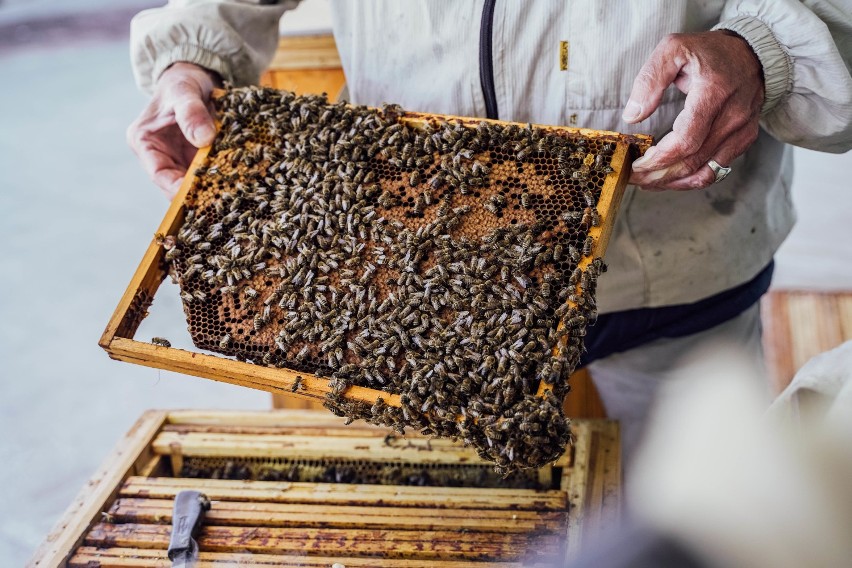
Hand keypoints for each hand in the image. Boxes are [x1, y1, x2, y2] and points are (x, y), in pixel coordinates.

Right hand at [127, 62, 219, 197]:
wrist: (196, 78)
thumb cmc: (182, 81)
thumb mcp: (184, 91)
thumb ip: (191, 112)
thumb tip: (204, 138)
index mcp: (144, 142)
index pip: (158, 173)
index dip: (175, 188)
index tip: (196, 194)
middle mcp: (160, 156)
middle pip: (176, 184)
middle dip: (197, 193)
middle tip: (221, 200)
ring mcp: (180, 160)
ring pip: (195, 184)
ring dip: (213, 189)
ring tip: (232, 194)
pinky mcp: (198, 160)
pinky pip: (210, 175)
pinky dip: (223, 178)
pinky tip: (239, 183)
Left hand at [624, 31, 763, 190]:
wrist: (753, 52)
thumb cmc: (709, 51)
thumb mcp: (673, 49)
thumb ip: (650, 80)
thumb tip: (632, 115)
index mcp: (713, 93)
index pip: (686, 140)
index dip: (659, 158)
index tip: (637, 164)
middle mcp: (732, 116)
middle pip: (692, 161)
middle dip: (658, 175)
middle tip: (634, 177)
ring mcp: (741, 130)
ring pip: (704, 172)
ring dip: (672, 182)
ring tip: (648, 183)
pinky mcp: (744, 139)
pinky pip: (717, 170)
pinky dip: (691, 179)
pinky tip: (670, 178)